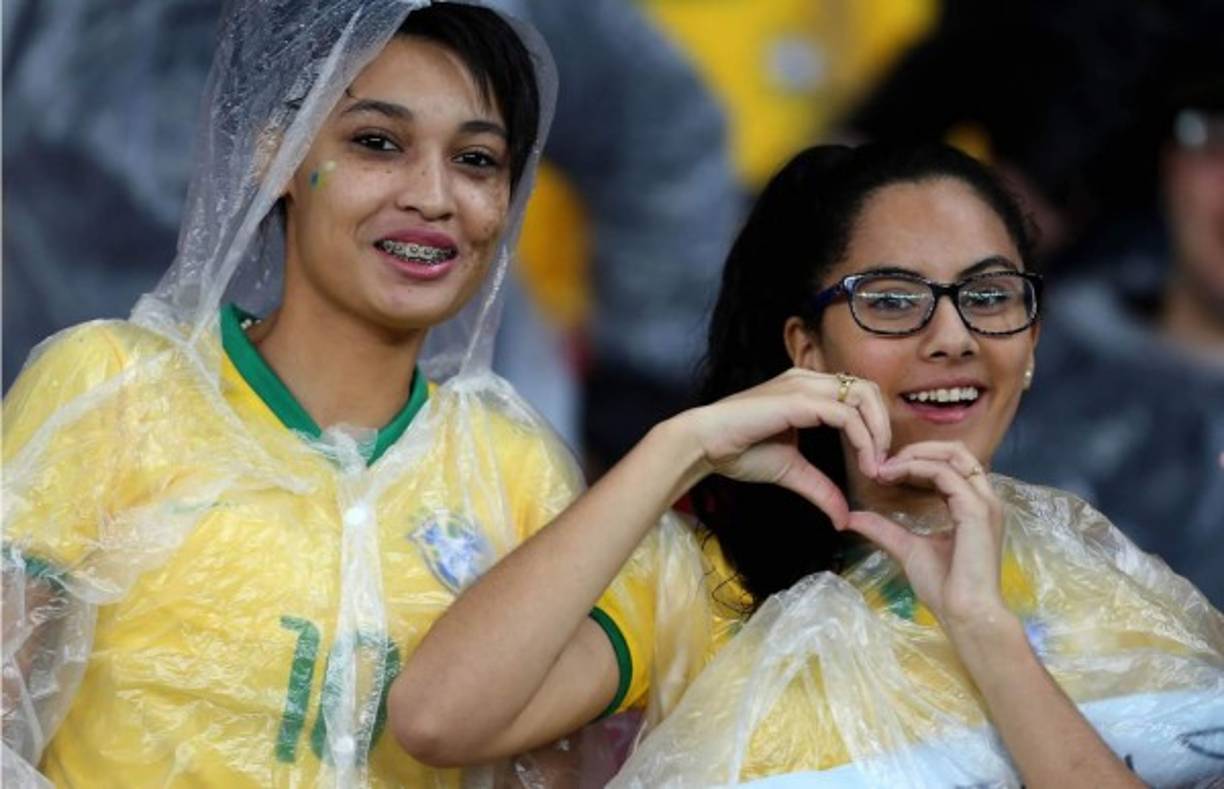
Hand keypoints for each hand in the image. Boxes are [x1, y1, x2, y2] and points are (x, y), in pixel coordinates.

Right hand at [683, 368, 890, 528]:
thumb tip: (843, 519)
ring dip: (878, 432)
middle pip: (869, 390)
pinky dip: (862, 439)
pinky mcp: (798, 400)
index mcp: (808, 390)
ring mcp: (804, 386)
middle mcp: (809, 381)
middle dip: (884, 426)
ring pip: (864, 397)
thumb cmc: (739, 451)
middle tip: (882, 463)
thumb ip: (821, 489)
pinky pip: (845, 414)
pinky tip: (864, 463)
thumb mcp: (791, 472)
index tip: (876, 466)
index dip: (876, 428)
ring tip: (875, 465)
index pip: (859, 397)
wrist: (705, 444)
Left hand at [841, 441, 1009, 629]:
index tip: (884, 469)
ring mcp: (983, 503)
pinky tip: (894, 476)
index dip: (917, 459)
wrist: (964, 613)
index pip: (950, 464)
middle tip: (885, 461)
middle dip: (918, 449)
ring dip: (916, 455)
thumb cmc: (944, 587)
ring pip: (954, 455)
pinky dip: (918, 468)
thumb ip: (884, 529)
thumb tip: (853, 517)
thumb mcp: (907, 549)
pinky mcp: (977, 511)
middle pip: (957, 451)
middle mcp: (982, 499)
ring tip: (886, 467)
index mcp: (971, 506)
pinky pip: (946, 475)